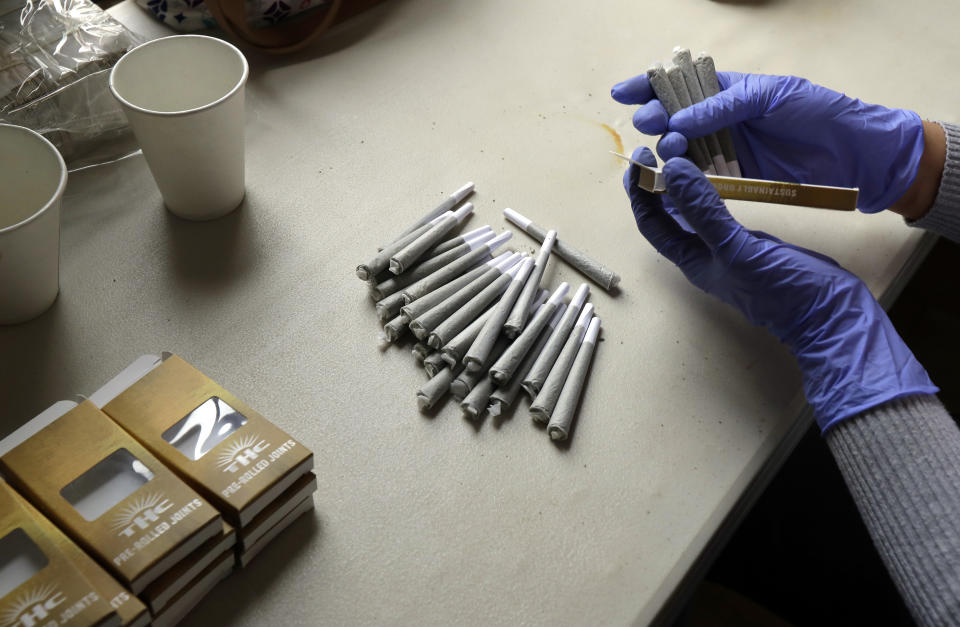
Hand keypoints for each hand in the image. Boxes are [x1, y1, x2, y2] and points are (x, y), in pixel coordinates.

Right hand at [612, 72, 934, 214]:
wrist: (855, 153)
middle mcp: (721, 119)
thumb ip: (724, 106)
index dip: (649, 87)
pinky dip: (683, 179)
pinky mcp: (735, 178)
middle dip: (654, 119)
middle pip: (673, 118)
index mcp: (729, 90)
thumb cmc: (819, 113)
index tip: (624, 93)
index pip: (680, 85)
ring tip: (667, 151)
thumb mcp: (771, 97)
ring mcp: (727, 149)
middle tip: (649, 125)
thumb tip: (680, 120)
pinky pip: (700, 177)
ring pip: (682, 149)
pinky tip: (672, 179)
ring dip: (668, 149)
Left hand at [623, 147, 936, 431]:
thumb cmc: (782, 290)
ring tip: (682, 151)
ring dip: (685, 184)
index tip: (639, 160)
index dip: (640, 194)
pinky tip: (720, 171)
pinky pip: (723, 210)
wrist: (828, 313)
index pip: (652, 224)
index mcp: (693, 261)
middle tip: (657, 148)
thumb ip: (705, 212)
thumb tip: (672, 171)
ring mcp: (730, 248)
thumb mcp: (738, 248)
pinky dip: (715, 189)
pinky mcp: (753, 242)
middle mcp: (705, 255)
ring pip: (696, 211)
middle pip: (669, 216)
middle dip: (659, 185)